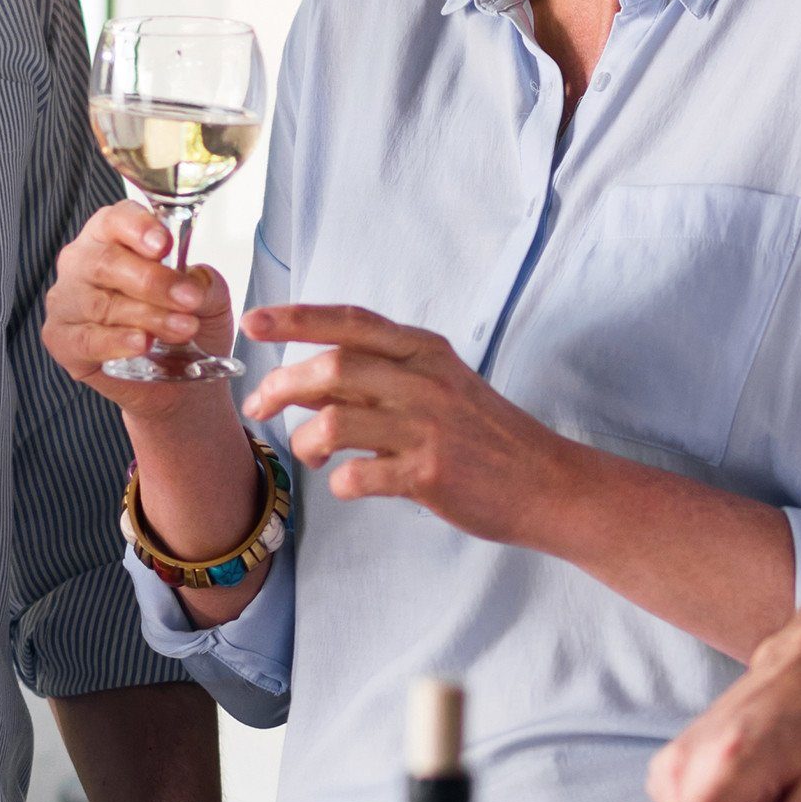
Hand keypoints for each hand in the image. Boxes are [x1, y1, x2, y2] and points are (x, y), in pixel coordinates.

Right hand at [42, 202, 235, 407]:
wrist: (179, 381)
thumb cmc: (184, 326)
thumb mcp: (208, 300)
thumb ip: (204, 284)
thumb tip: (195, 281)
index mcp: (114, 237)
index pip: (116, 219)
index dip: (138, 228)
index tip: (164, 244)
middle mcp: (83, 263)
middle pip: (106, 262)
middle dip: (152, 281)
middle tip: (189, 299)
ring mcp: (67, 301)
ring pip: (100, 304)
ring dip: (146, 316)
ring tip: (182, 329)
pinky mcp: (61, 339)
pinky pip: (86, 339)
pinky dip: (116, 342)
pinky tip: (141, 343)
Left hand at [239, 304, 572, 543]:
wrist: (546, 482)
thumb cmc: (486, 436)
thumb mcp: (442, 385)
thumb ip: (382, 376)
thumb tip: (308, 379)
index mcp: (426, 352)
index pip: (352, 322)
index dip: (297, 317)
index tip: (254, 322)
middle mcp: (425, 382)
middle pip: (333, 367)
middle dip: (281, 386)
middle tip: (260, 408)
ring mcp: (428, 428)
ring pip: (334, 421)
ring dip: (304, 441)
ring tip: (311, 456)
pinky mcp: (430, 474)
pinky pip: (358, 476)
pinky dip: (339, 483)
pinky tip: (349, 484)